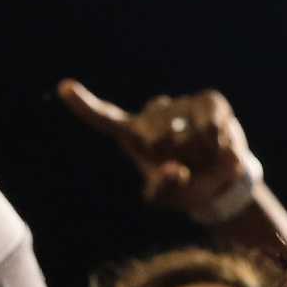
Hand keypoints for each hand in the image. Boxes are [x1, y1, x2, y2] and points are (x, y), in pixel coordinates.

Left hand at [57, 79, 259, 219]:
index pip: (103, 117)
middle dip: (179, 160)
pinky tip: (219, 148)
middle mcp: (153, 114)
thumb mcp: (169, 198)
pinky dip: (220, 142)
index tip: (64, 88)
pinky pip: (213, 122)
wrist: (222, 178)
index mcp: (133, 135)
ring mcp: (179, 105)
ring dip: (202, 155)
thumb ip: (165, 188)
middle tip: (189, 168)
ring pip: (191, 134)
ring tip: (204, 159)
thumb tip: (177, 170)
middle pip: (161, 139)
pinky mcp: (207, 101)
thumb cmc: (186, 187)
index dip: (84, 104)